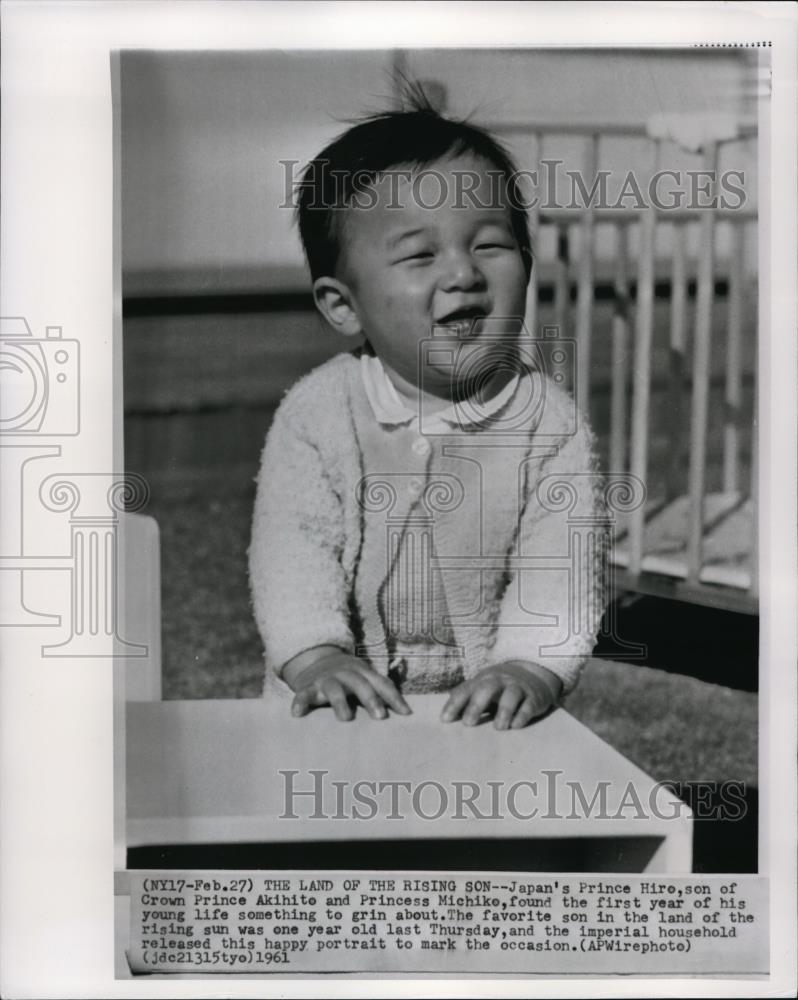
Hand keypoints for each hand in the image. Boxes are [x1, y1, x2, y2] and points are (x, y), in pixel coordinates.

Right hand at [283, 646, 411, 721]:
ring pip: (333, 688)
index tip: (406, 714)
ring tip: (345, 718)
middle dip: (370, 699)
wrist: (316, 660)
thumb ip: (381, 692)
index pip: (381, 684)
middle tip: (380, 716)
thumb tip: (408, 713)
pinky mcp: (307, 687)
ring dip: (339, 702)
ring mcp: (326, 680)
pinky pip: (303, 694)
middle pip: (359, 684)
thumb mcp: (365, 679)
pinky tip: (297, 714)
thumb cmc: (349, 677)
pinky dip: (300, 702)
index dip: (393, 698)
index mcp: (363, 673)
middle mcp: (345, 674)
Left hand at [441, 661, 561, 729]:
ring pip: (511, 695)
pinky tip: (516, 725)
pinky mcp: (534, 698)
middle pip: (487, 688)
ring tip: (498, 728)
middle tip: (468, 723)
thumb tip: (445, 717)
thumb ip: (466, 699)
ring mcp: (518, 688)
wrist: (534, 675)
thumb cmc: (500, 687)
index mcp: (483, 680)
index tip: (445, 720)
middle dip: (476, 705)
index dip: (455, 704)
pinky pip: (529, 705)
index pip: (466, 690)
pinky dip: (523, 715)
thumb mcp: (482, 687)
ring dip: (504, 711)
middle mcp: (500, 681)